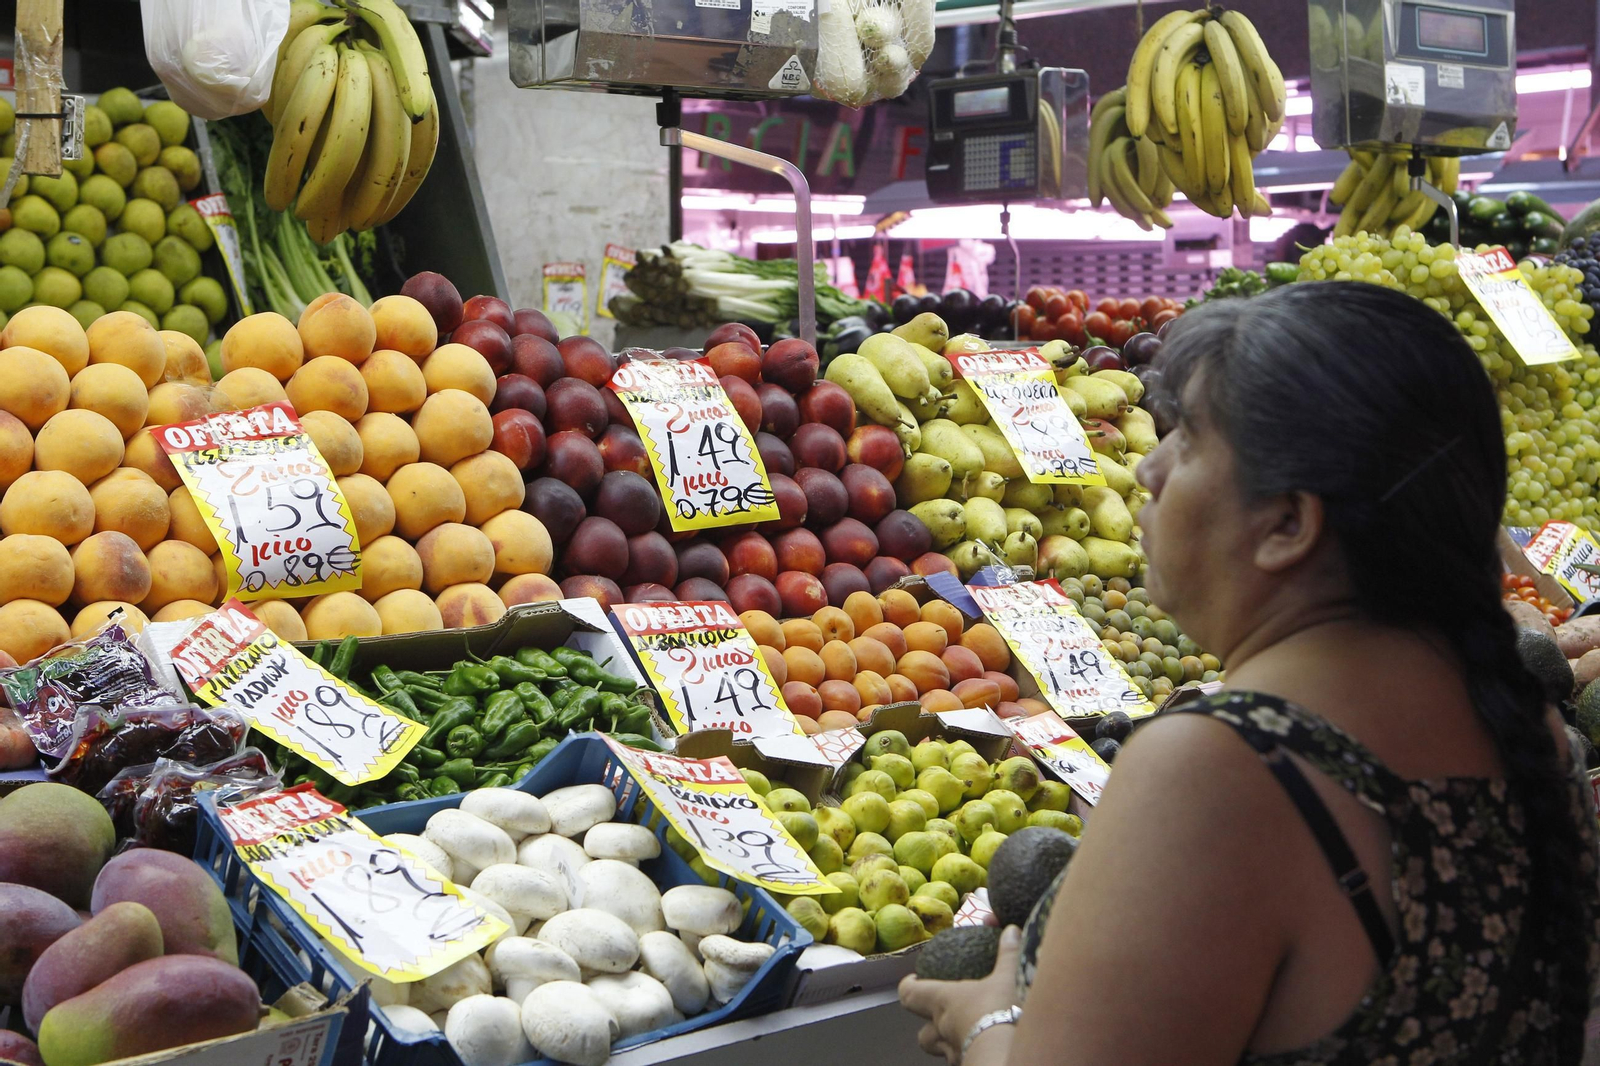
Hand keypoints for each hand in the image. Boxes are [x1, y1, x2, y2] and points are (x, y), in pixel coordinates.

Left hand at [898, 926, 1022, 1063]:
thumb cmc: (1001, 1011)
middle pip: (922, 1033)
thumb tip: (1010, 930)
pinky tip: (982, 1048)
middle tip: (941, 1013)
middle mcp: (943, 1029)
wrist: (1009, 1055)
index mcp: (944, 1001)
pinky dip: (967, 1054)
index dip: (908, 986)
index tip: (913, 979)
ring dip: (946, 1043)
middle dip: (928, 1024)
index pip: (910, 994)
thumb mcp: (1009, 977)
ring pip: (940, 1051)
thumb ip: (1008, 954)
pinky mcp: (967, 1065)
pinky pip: (961, 1060)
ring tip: (962, 1035)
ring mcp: (954, 1053)